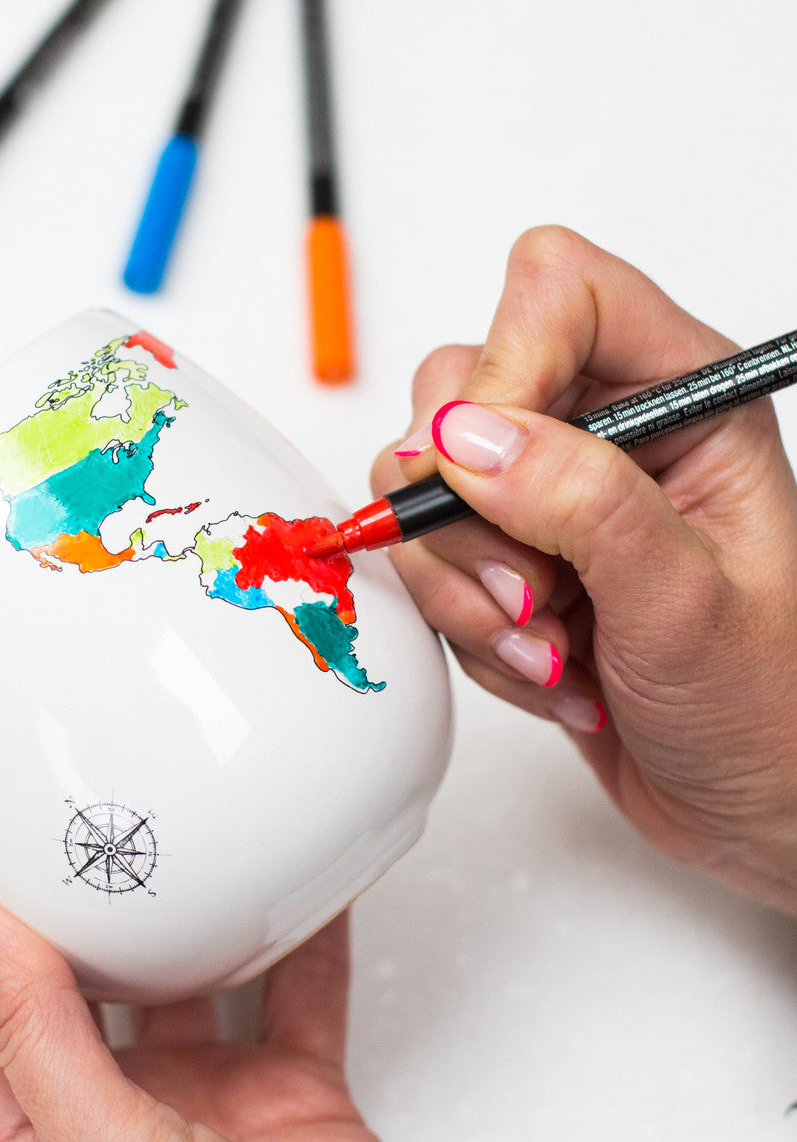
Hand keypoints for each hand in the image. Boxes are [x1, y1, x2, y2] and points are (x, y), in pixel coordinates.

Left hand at [0, 752, 464, 1141]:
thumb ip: (34, 1037)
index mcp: (16, 1132)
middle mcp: (91, 1106)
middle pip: (24, 961)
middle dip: (6, 869)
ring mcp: (189, 1099)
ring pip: (154, 961)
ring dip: (151, 891)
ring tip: (141, 807)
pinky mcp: (281, 1096)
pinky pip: (281, 986)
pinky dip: (289, 931)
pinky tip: (293, 879)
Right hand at [371, 226, 796, 913]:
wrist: (758, 805)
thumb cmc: (771, 706)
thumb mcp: (686, 600)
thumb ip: (581, 502)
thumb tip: (464, 436)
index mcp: (682, 397)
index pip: (556, 293)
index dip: (506, 369)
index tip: (493, 473)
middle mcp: (605, 432)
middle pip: (458, 390)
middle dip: (467, 512)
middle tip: (533, 590)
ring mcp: (547, 500)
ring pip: (424, 488)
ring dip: (465, 590)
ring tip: (549, 650)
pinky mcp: (507, 560)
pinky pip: (426, 565)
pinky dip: (465, 630)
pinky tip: (546, 670)